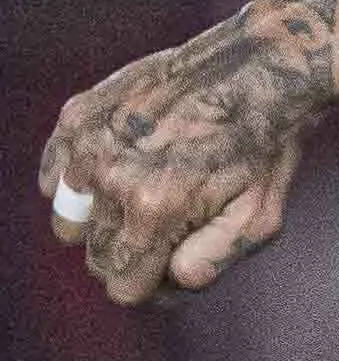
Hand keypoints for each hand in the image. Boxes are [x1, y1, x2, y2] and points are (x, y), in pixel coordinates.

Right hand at [41, 0, 338, 305]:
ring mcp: (88, 145)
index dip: (151, 288)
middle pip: (96, 256)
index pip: (123, 285)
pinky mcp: (77, 116)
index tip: (171, 272)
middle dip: (130, 258)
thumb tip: (176, 282)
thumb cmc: (262, 148)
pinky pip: (54, 176)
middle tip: (167, 236)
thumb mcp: (260, 215)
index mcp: (155, 209)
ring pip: (70, 221)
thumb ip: (214, 257)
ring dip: (100, 223)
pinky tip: (114, 177)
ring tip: (143, 203)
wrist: (253, 71)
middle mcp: (111, 178)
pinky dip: (76, 185)